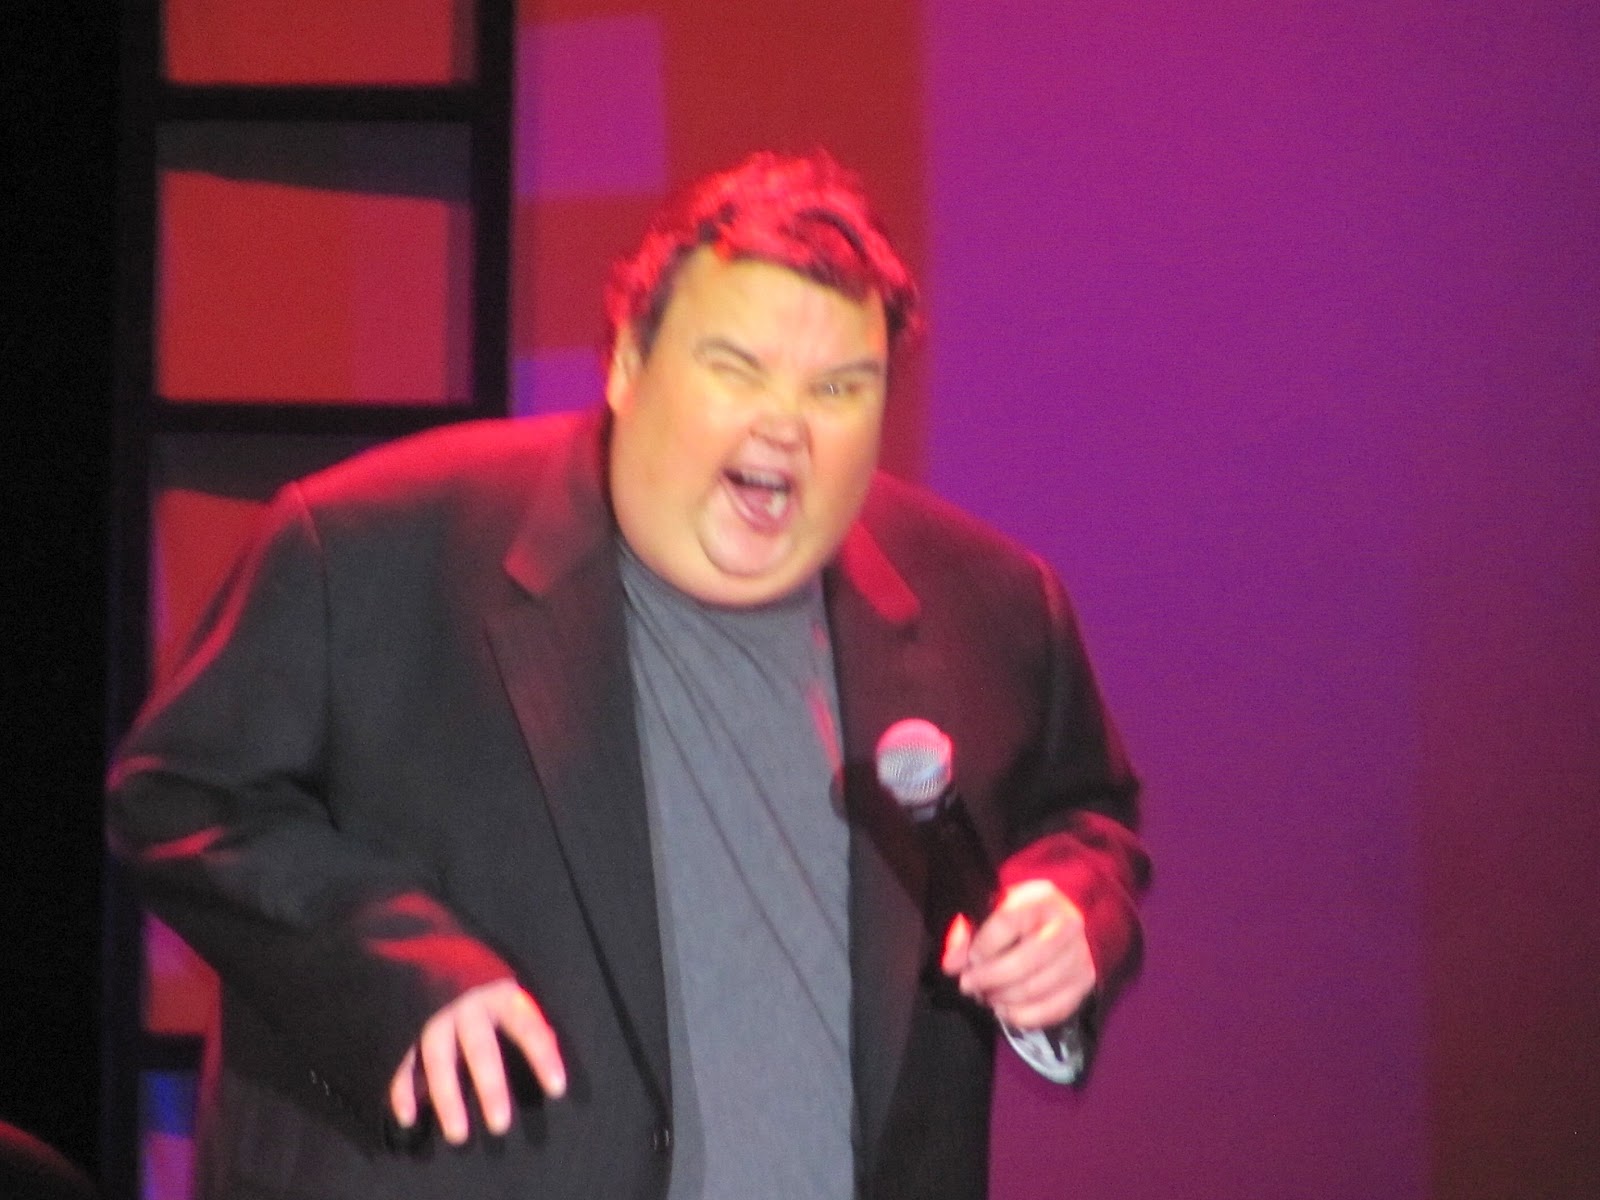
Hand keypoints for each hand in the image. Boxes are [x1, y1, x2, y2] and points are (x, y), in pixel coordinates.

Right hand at [388, 978, 565, 1143]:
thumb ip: (523, 1014)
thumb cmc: (478, 972)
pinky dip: (402, 1089)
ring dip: (448, 1099)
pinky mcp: (406, 1021)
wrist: (422, 936)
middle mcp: (466, 1003)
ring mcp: (433, 1013)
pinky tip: (409, 1118)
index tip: (557, 1089)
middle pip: (480, 1050)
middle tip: (500, 1126)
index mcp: (499, 992)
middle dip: (490, 1088)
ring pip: (439, 1060)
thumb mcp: (505, 983)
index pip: (527, 1027)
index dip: (543, 1057)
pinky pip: (404, 1059)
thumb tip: (550, 1050)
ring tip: (459, 1136)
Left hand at [940, 879, 1094, 1030]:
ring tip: (985, 995)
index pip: (1008, 923)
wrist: (1063, 920)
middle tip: (968, 985)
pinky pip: (1053, 1010)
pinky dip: (1023, 1016)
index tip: (967, 959)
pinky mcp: (1086, 981)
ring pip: (1038, 989)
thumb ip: (966, 931)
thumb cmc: (1021, 914)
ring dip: (1004, 999)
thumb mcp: (993, 909)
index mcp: (1041, 899)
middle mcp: (1067, 926)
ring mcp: (1080, 955)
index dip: (983, 946)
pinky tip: (1005, 1010)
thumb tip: (951, 965)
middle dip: (990, 978)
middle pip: (1026, 961)